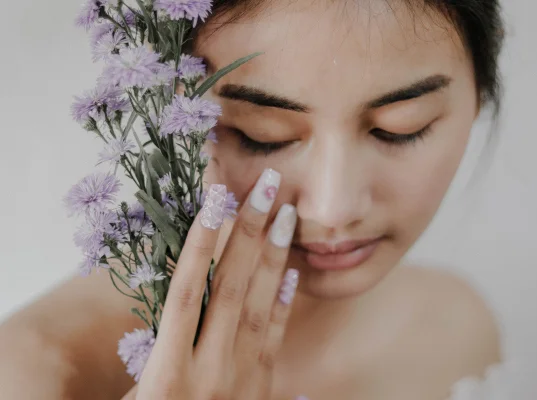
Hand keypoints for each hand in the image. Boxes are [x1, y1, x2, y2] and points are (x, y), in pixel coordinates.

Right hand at [123, 169, 305, 399]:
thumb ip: (161, 349)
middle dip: (248, 232)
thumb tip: (181, 296)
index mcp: (167, 374)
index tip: (215, 196)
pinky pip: (275, 340)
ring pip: (258, 307)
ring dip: (272, 257)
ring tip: (285, 213)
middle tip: (266, 184)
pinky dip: (284, 304)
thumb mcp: (139, 396)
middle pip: (231, 287)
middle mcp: (208, 372)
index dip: (202, 240)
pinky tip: (291, 272)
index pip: (187, 290)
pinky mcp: (262, 392)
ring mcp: (241, 382)